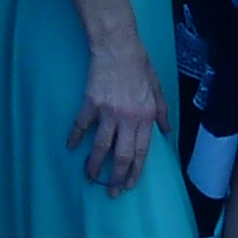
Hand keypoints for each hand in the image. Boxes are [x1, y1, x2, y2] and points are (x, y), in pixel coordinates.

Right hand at [67, 33, 169, 195]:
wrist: (117, 46)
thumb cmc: (139, 65)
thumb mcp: (157, 88)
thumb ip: (162, 111)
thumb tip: (166, 131)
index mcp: (146, 116)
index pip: (142, 152)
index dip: (135, 172)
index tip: (129, 185)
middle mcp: (128, 118)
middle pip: (122, 155)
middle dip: (116, 177)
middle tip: (110, 191)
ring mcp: (108, 111)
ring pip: (101, 146)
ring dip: (95, 165)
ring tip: (90, 177)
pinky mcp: (91, 103)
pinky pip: (82, 125)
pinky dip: (75, 137)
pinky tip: (71, 147)